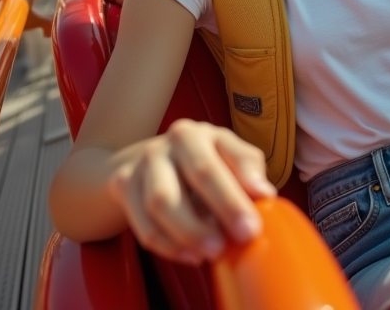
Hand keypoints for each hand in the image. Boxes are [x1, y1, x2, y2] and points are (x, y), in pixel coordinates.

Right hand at [108, 119, 276, 264]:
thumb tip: (264, 195)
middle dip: (225, 207)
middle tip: (244, 237)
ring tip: (213, 253)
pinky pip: (144, 224)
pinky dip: (168, 246)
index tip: (263, 205)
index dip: (247, 181)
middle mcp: (174, 140)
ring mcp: (145, 161)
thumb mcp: (227, 157)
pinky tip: (191, 256)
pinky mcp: (124, 184)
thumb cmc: (201, 163)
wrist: (148, 163)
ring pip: (163, 201)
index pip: (231, 156)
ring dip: (191, 232)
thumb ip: (247, 172)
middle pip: (200, 173)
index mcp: (205, 133)